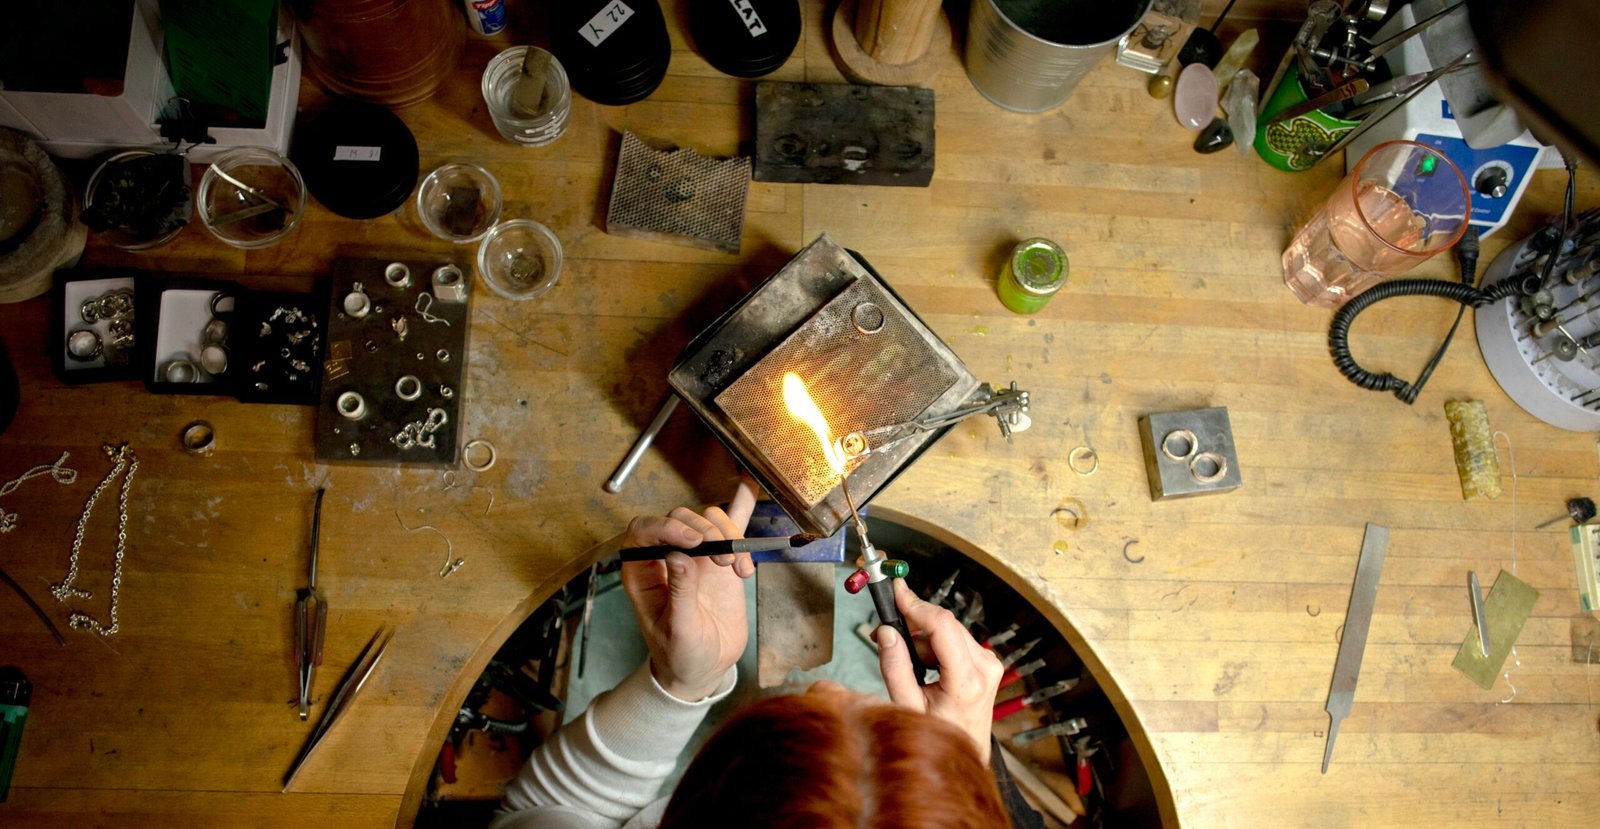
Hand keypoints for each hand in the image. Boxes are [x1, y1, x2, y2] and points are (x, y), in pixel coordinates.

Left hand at [621, 480, 757, 700]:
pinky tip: (750, 490)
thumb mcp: (678, 630)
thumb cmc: (681, 655)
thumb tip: (679, 557)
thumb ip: (680, 593)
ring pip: (707, 520)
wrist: (705, 667)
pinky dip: (741, 509)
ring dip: (727, 536)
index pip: (643, 532)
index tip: (693, 542)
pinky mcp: (720, 559)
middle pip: (679, 519)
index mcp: (642, 573)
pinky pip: (730, 528)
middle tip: (721, 561)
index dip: (666, 528)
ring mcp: (695, 556)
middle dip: (704, 531)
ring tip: (737, 569)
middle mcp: (666, 557)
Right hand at [876, 579, 1003, 761]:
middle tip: (885, 630)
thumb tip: (886, 632)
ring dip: (922, 638)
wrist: (965, 751)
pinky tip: (922, 663)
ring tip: (904, 659)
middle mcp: (985, 667)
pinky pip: (955, 640)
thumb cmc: (938, 734)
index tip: (895, 590)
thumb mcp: (907, 705)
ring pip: (948, 630)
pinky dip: (934, 646)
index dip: (916, 604)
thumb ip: (895, 667)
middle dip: (913, 623)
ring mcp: (989, 664)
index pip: (942, 626)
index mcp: (967, 680)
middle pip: (944, 624)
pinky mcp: (986, 663)